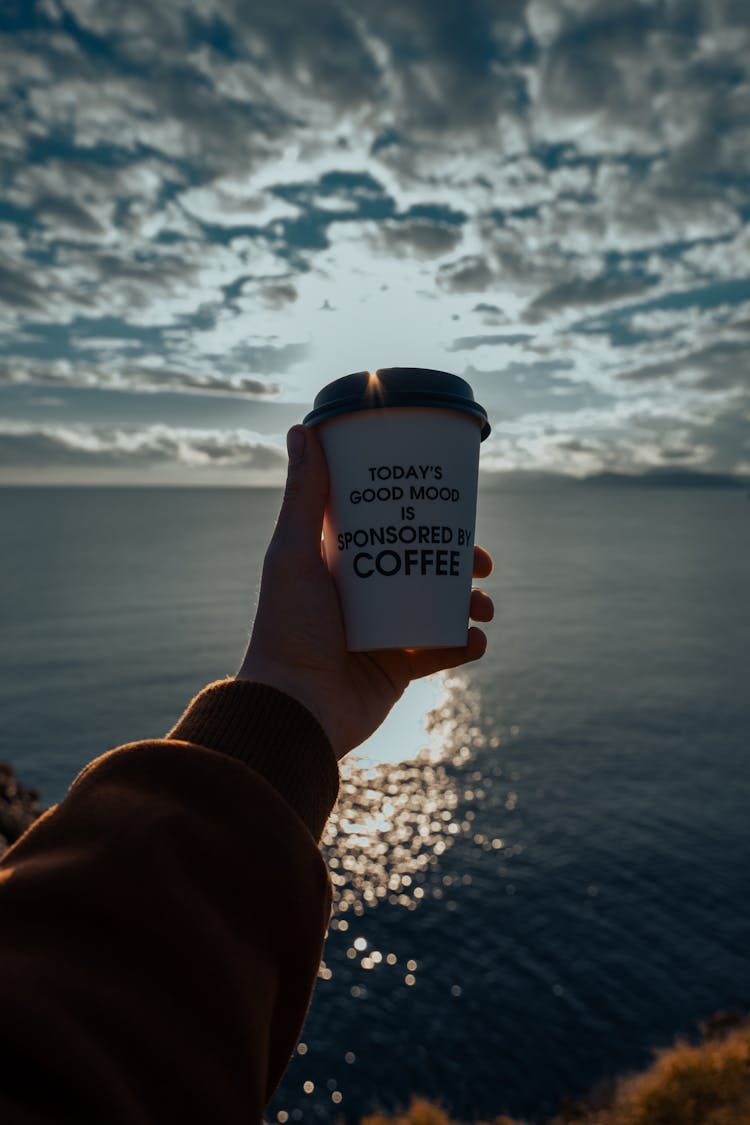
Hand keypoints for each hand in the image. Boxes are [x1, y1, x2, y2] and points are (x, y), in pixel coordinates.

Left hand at [237, 425, 493, 759]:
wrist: (293, 710)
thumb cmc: (287, 628)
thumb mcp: (294, 553)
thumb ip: (304, 495)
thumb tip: (301, 427)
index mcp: (341, 564)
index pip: (388, 527)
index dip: (422, 514)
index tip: (451, 502)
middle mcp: (364, 595)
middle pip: (425, 566)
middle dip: (461, 561)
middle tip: (483, 560)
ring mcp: (383, 632)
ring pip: (440, 607)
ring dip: (470, 603)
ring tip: (484, 606)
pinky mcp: (397, 669)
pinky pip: (442, 652)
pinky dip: (465, 645)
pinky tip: (476, 640)